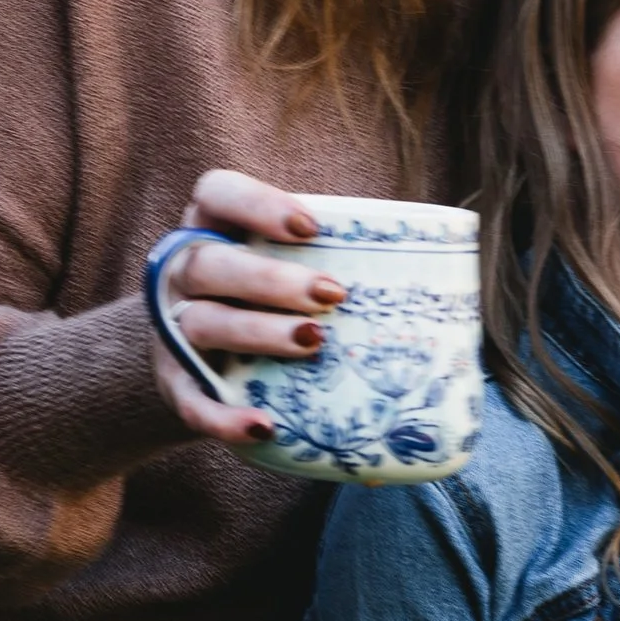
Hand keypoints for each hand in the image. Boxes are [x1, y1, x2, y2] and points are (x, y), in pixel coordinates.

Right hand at [149, 170, 346, 449]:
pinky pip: (191, 402)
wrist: (208, 366)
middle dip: (270, 280)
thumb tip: (447, 294)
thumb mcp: (286, 268)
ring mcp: (172, 330)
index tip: (311, 228)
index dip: (257, 205)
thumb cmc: (268, 302)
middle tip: (333, 294)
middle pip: (210, 265)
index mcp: (211, 230)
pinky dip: (224, 417)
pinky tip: (263, 426)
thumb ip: (340, 262)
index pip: (215, 194)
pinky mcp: (174, 385)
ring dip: (259, 332)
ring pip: (203, 324)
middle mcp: (182, 275)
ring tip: (315, 342)